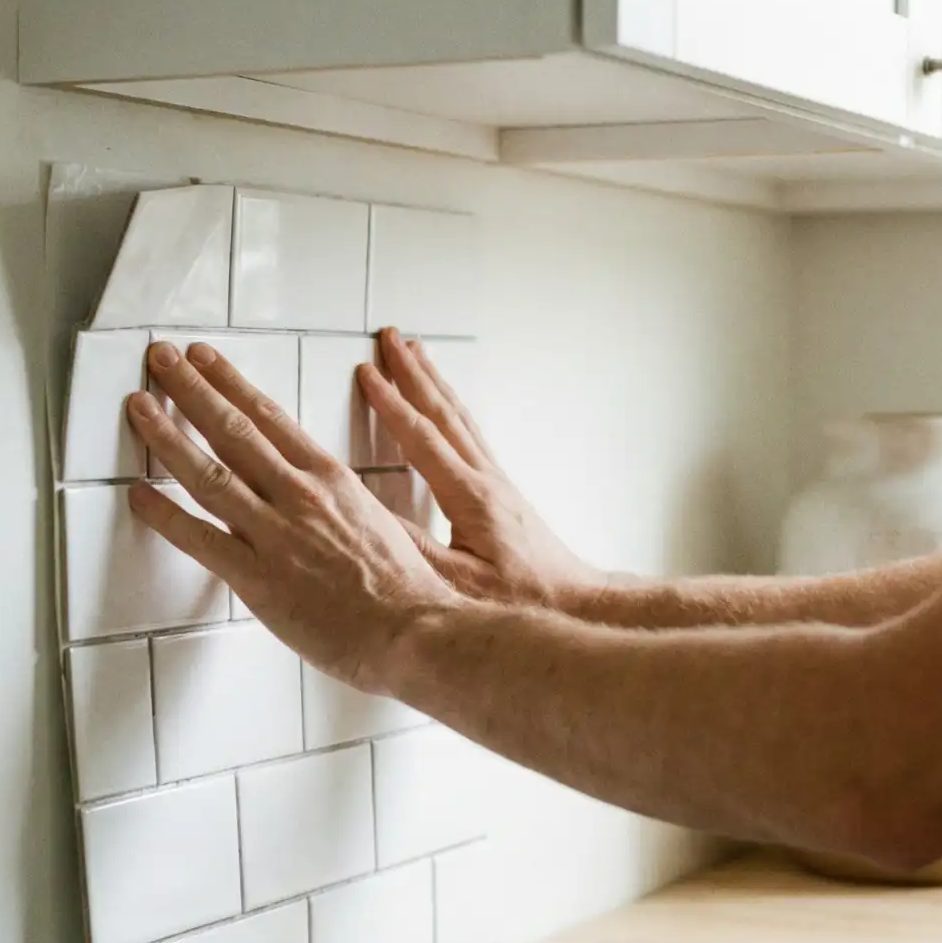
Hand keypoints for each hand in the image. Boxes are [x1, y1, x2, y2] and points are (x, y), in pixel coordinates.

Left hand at [125, 342, 451, 691]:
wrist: (414, 631)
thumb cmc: (405, 587)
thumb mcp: (379, 522)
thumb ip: (341, 504)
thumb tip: (323, 497)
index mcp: (331, 478)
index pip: (269, 416)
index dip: (230, 383)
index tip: (204, 359)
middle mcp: (299, 495)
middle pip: (233, 429)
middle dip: (190, 388)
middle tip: (160, 358)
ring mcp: (275, 534)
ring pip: (209, 473)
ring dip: (168, 435)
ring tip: (139, 406)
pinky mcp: (258, 578)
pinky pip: (199, 538)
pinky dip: (164, 514)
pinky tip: (138, 494)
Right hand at [358, 329, 602, 611]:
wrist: (574, 603)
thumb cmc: (520, 600)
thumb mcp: (458, 583)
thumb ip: (414, 550)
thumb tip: (372, 518)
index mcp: (470, 497)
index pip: (422, 438)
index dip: (391, 404)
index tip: (368, 373)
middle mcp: (486, 480)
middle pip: (444, 413)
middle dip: (413, 373)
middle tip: (391, 339)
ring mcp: (497, 483)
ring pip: (460, 419)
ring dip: (435, 383)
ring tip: (417, 353)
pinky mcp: (502, 493)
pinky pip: (470, 435)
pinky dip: (451, 410)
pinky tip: (447, 407)